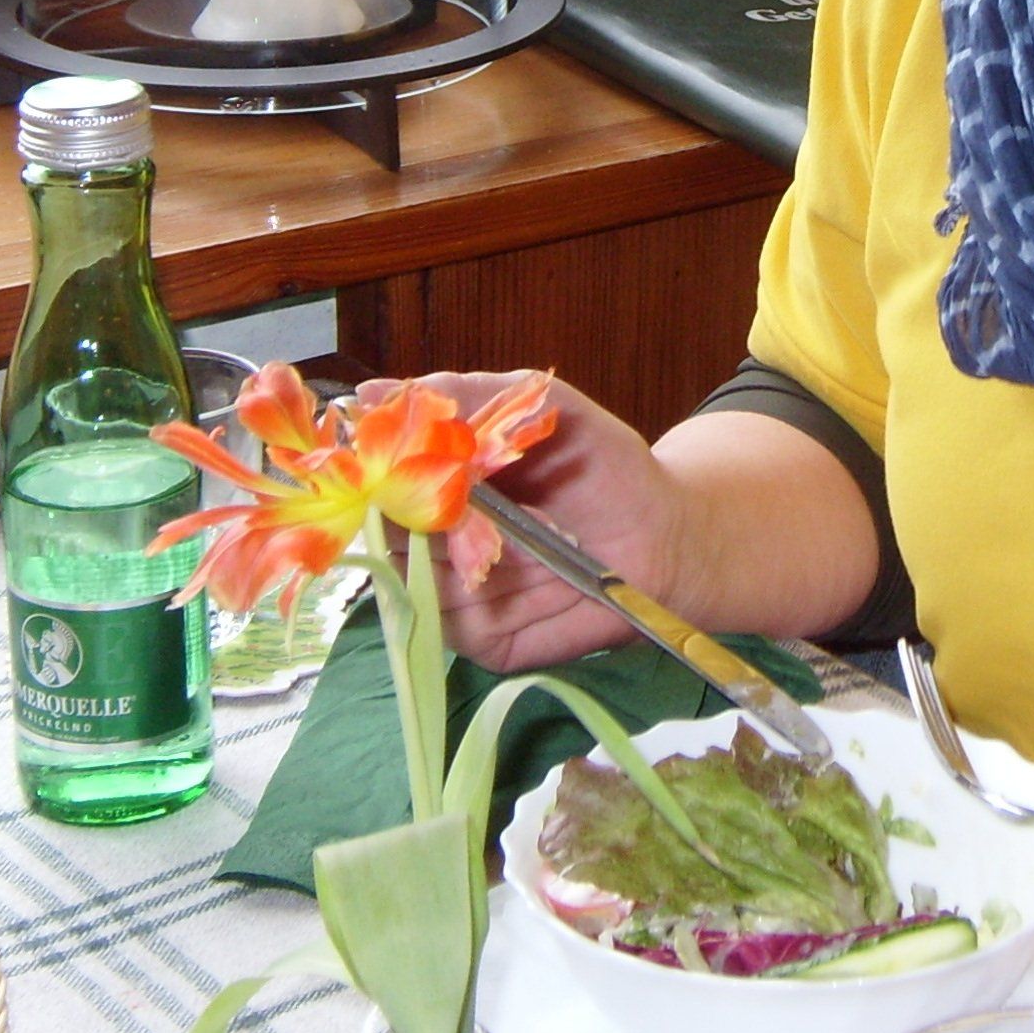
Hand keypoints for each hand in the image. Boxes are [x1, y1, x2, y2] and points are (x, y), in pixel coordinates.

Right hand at [371, 371, 678, 671]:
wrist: (669, 538)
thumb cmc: (607, 468)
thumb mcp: (546, 408)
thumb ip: (470, 396)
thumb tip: (368, 393)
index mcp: (438, 485)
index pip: (373, 481)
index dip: (365, 469)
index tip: (366, 456)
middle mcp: (436, 541)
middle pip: (378, 534)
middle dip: (394, 513)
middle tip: (432, 491)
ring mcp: (455, 594)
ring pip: (405, 580)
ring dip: (437, 554)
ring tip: (495, 528)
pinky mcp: (480, 639)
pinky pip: (446, 624)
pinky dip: (468, 597)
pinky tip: (509, 569)